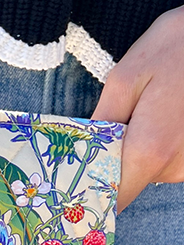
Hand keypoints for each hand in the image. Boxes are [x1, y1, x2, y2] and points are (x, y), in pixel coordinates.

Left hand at [92, 5, 183, 211]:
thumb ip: (103, 124)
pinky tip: (161, 114)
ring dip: (137, 148)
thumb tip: (83, 155)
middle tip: (108, 127)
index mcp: (150, 151)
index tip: (70, 183)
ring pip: (149, 170)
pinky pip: (167, 159)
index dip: (91, 192)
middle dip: (112, 161)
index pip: (113, 196)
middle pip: (129, 182)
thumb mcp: (125, 80)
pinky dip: (157, 143)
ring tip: (143, 111)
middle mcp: (175, 167)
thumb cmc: (172, 48)